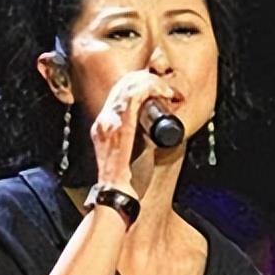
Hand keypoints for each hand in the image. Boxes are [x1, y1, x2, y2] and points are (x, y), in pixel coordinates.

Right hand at [90, 70, 174, 193]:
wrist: (116, 195)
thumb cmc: (125, 182)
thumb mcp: (128, 155)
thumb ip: (136, 140)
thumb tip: (154, 131)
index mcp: (104, 125)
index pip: (120, 92)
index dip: (142, 84)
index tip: (161, 91)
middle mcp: (104, 120)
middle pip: (124, 84)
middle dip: (149, 79)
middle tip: (169, 89)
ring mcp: (109, 122)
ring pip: (130, 85)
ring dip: (154, 82)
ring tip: (169, 91)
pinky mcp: (119, 126)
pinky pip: (135, 95)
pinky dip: (152, 88)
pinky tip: (165, 93)